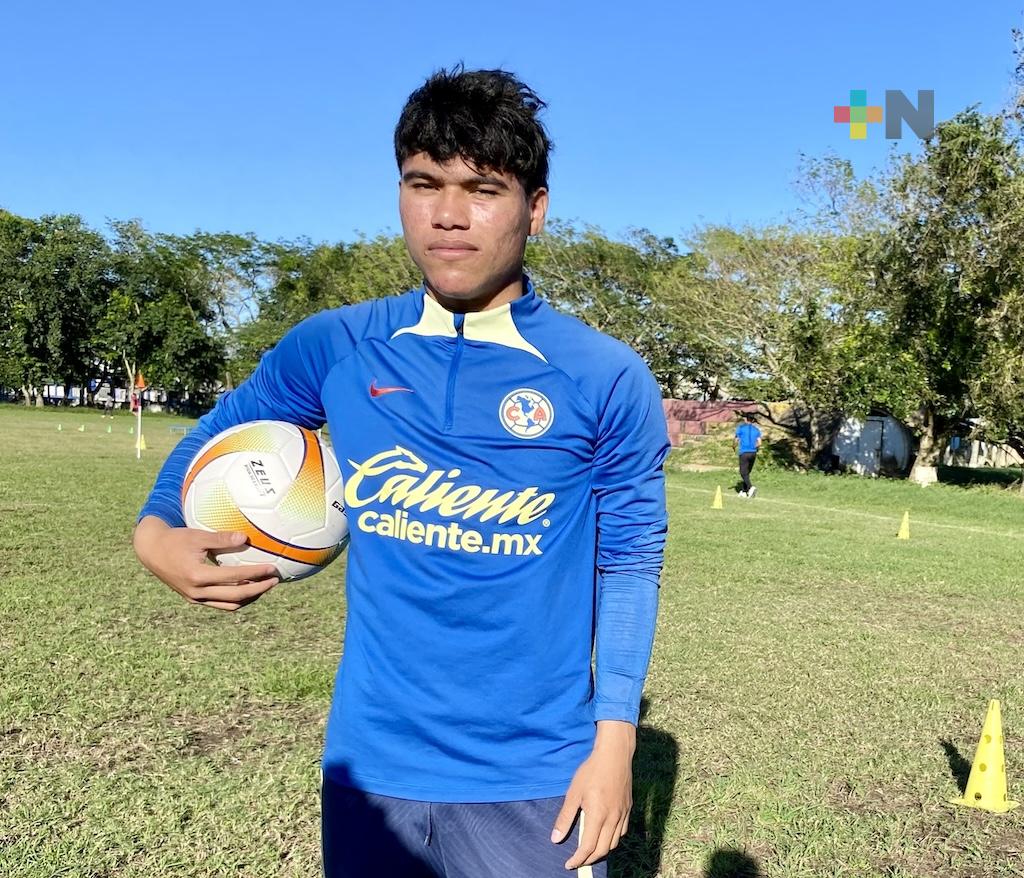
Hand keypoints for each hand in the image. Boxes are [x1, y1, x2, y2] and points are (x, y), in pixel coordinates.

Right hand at [133, 515, 278, 611]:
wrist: (151, 552)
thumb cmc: (176, 540)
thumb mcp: (197, 536)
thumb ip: (221, 539)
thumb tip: (245, 538)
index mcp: (198, 576)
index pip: (234, 578)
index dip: (255, 574)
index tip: (272, 568)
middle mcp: (197, 591)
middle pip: (235, 597)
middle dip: (258, 590)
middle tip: (275, 580)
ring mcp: (195, 598)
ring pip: (229, 605)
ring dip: (249, 598)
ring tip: (264, 586)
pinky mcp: (194, 599)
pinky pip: (220, 604)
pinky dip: (236, 599)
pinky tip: (248, 589)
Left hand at [551, 720, 634, 868]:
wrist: (614, 755)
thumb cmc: (591, 771)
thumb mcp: (573, 793)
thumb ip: (565, 817)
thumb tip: (555, 839)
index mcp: (598, 816)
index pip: (588, 847)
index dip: (578, 859)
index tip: (569, 864)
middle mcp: (613, 818)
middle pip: (603, 849)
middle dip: (589, 860)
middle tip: (578, 861)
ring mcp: (623, 814)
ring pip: (614, 843)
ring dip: (602, 851)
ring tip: (590, 851)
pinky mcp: (628, 808)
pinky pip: (622, 832)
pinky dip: (612, 840)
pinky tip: (605, 835)